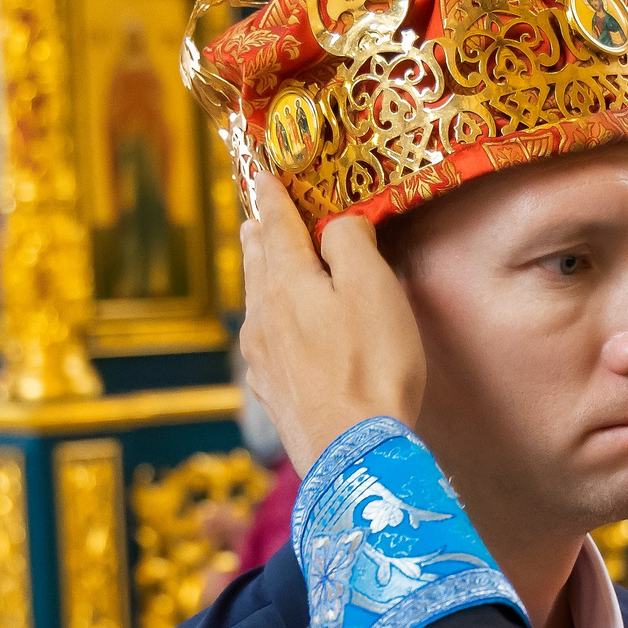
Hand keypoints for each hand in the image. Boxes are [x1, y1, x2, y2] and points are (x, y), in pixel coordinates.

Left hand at [237, 171, 424, 475]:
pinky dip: (269, 323)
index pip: (276, 225)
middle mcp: (264, 317)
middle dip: (259, 235)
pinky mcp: (274, 395)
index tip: (262, 172)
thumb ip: (350, 242)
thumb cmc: (372, 366)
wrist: (354, 454)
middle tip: (255, 215)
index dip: (272, 195)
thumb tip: (336, 225)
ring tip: (259, 263)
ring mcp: (263, 360)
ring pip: (257, 303)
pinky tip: (273, 334)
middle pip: (258, 264)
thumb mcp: (373, 287)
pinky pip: (264, 344)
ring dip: (259, 277)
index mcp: (287, 282)